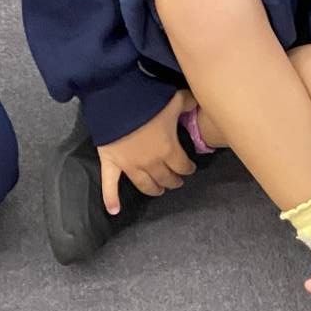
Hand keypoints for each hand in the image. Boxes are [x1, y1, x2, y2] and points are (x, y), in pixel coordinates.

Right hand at [96, 91, 194, 213]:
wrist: (117, 100)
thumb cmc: (147, 101)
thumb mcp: (174, 99)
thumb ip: (189, 101)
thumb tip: (200, 100)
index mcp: (168, 149)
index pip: (182, 166)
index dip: (188, 168)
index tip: (190, 168)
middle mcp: (151, 162)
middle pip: (165, 178)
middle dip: (173, 180)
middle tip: (176, 181)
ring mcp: (130, 165)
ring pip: (145, 184)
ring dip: (154, 189)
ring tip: (159, 191)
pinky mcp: (111, 164)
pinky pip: (110, 185)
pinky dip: (111, 199)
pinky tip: (114, 210)